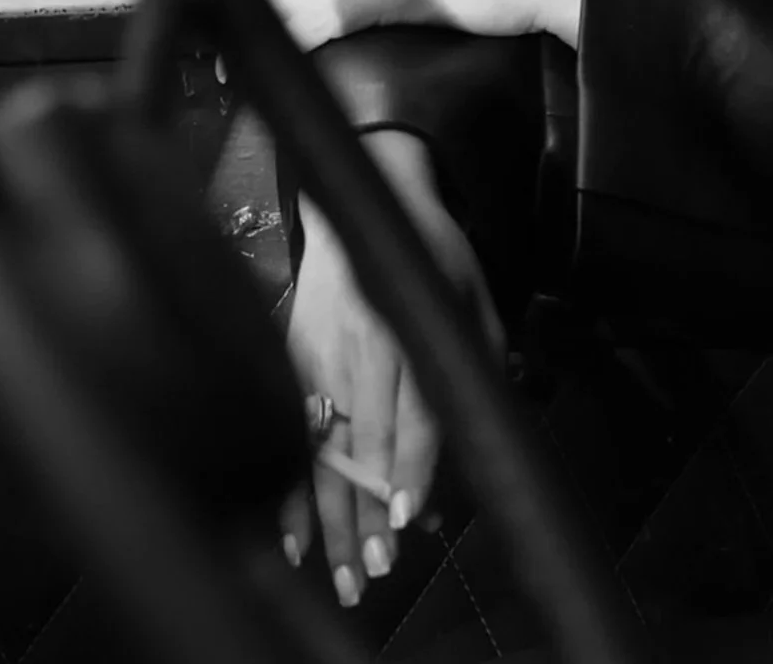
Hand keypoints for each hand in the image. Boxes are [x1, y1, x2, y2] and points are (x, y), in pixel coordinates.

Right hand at [281, 131, 503, 604]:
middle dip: (370, 509)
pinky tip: (294, 532)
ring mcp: (318, 356)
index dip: (412, 464)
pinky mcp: (292, 359)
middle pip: (365, 441)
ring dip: (331, 515)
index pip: (412, 410)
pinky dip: (291, 486)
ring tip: (341, 570)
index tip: (409, 514)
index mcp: (405, 329)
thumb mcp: (471, 293)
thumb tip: (481, 420)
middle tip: (378, 566)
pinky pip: (291, 434)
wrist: (357, 202)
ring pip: (323, 449)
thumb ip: (479, 355)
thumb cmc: (429, 250)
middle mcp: (359, 349)